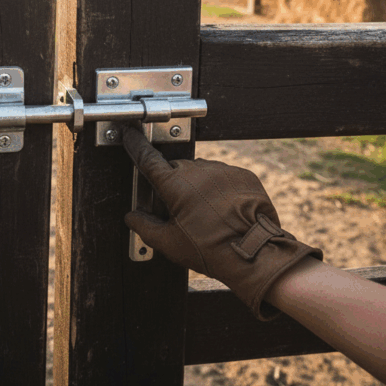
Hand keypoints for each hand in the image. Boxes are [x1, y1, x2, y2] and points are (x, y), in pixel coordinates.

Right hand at [122, 126, 321, 319]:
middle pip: (175, 170)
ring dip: (197, 186)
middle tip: (179, 211)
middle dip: (173, 185)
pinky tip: (224, 210)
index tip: (129, 132)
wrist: (256, 253)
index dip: (135, 144)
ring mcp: (221, 169)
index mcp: (174, 184)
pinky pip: (223, 176)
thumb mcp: (169, 243)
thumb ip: (144, 227)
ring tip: (206, 215)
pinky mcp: (242, 174)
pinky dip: (219, 188)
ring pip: (200, 172)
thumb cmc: (210, 250)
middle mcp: (196, 170)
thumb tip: (131, 217)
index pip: (147, 158)